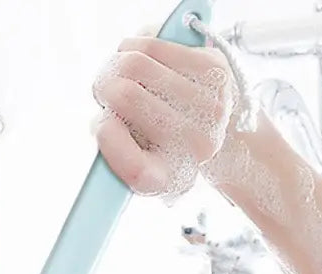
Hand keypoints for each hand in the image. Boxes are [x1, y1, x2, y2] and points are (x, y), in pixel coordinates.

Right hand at [92, 37, 238, 198]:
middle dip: (104, 87)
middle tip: (105, 91)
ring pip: (134, 64)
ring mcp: (208, 105)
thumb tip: (107, 119)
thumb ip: (112, 148)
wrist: (218, 127)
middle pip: (125, 96)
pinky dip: (135, 46)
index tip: (103, 124)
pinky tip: (140, 57)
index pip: (135, 169)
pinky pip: (153, 46)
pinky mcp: (213, 69)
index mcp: (169, 179)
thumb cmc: (160, 142)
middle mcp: (194, 146)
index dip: (108, 140)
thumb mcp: (132, 160)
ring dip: (117, 64)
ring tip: (123, 74)